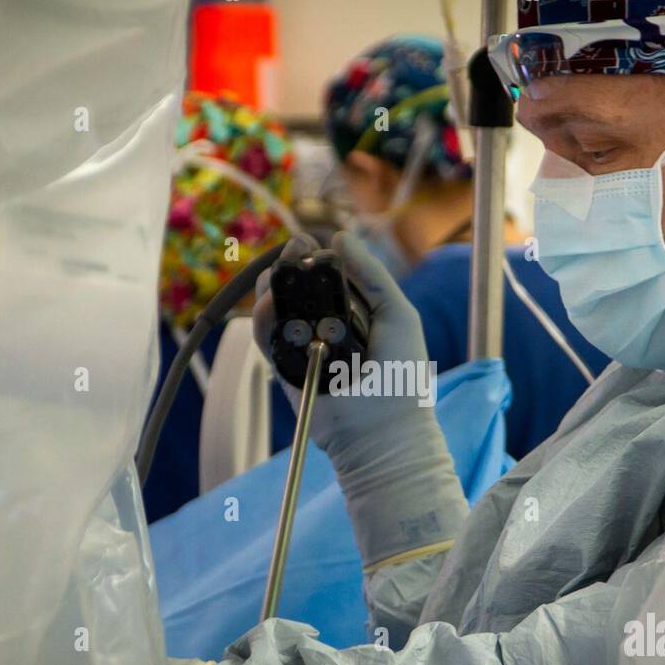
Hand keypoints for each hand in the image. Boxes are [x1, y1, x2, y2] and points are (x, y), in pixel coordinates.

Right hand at [251, 232, 466, 567]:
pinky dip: (263, 319)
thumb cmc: (401, 374)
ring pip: (275, 310)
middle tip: (291, 250)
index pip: (325, 278)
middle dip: (288, 266)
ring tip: (278, 274)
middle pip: (295, 289)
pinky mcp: (284, 370)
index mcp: (353, 314)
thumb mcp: (397, 314)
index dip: (312, 258)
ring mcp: (303, 349)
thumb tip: (340, 236)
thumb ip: (372, 275)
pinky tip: (270, 303)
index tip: (307, 243)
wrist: (384, 428)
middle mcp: (325, 329)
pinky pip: (267, 340)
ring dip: (272, 287)